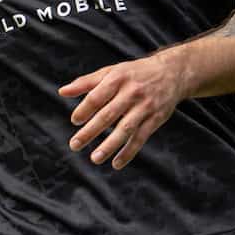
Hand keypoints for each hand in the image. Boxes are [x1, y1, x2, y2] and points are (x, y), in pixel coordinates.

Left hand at [58, 53, 183, 169]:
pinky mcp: (155, 119)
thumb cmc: (135, 73)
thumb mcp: (112, 71)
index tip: (75, 121)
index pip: (97, 96)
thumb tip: (62, 92)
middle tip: (74, 145)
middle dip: (90, 131)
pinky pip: (140, 138)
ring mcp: (145, 107)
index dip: (84, 109)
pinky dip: (129, 152)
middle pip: (108, 115)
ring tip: (94, 158)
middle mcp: (131, 92)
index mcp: (118, 78)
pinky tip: (116, 163)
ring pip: (125, 129)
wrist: (172, 73)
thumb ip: (87, 82)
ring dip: (109, 145)